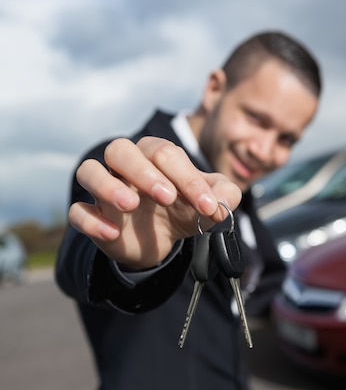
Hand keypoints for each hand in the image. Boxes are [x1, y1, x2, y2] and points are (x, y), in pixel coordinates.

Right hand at [69, 137, 241, 268]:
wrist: (160, 240)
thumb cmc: (183, 209)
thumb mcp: (208, 203)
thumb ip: (223, 196)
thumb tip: (223, 202)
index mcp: (154, 156)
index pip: (165, 154)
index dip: (188, 179)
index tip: (207, 207)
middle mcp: (124, 166)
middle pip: (120, 150)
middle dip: (144, 172)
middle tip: (168, 198)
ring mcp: (104, 191)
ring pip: (89, 171)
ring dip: (107, 185)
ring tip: (131, 205)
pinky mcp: (92, 216)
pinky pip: (77, 212)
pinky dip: (91, 221)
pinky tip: (112, 234)